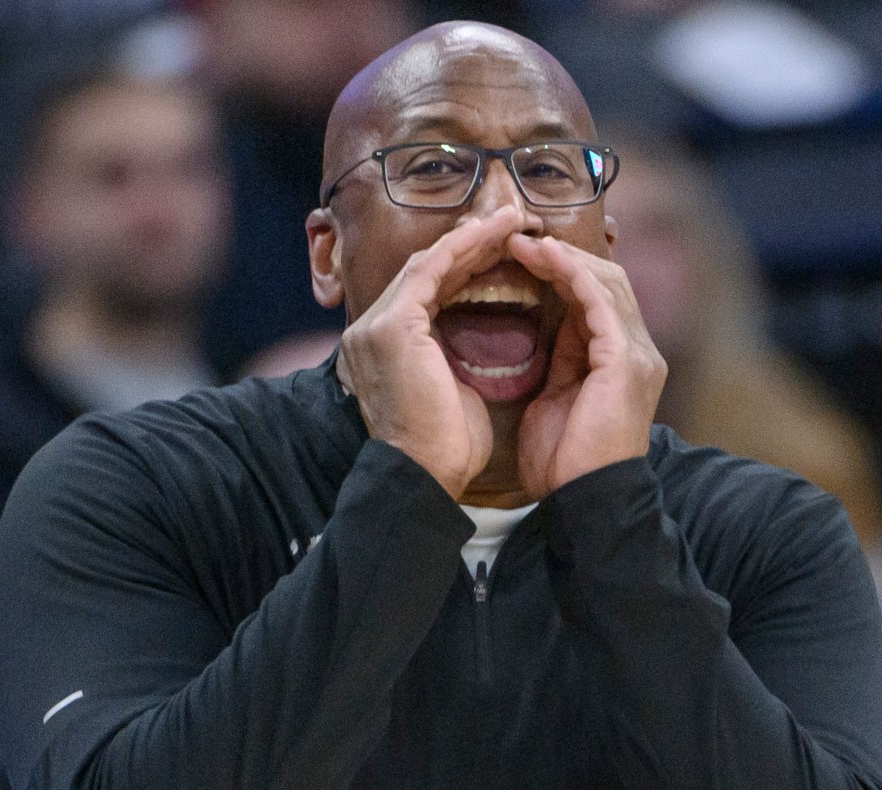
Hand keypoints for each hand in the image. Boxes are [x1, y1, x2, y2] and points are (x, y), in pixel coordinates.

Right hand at [335, 210, 531, 496]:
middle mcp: (371, 328)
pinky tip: (493, 233)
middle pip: (425, 271)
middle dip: (469, 245)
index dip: (463, 268)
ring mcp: (378, 324)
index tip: (499, 252)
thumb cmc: (446, 448)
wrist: (426, 476)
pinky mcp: (394, 325)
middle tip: (509, 223)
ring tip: (510, 220)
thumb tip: (474, 343)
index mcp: (383, 346)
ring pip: (428, 263)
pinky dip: (464, 248)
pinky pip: (432, 270)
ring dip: (471, 238)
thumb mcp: (450, 390)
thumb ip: (451, 358)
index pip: (426, 292)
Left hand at [506, 233, 666, 499]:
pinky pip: (600, 300)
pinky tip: (545, 257)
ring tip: (524, 243)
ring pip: (607, 282)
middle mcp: (639, 352)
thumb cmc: (565, 463)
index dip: (563, 274)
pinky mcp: (625, 360)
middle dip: (563, 258)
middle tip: (518, 240)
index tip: (521, 258)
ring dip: (564, 258)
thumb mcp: (559, 398)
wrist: (584, 500)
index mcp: (622, 362)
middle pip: (607, 282)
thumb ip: (564, 360)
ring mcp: (638, 354)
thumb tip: (551, 329)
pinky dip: (573, 274)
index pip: (598, 301)